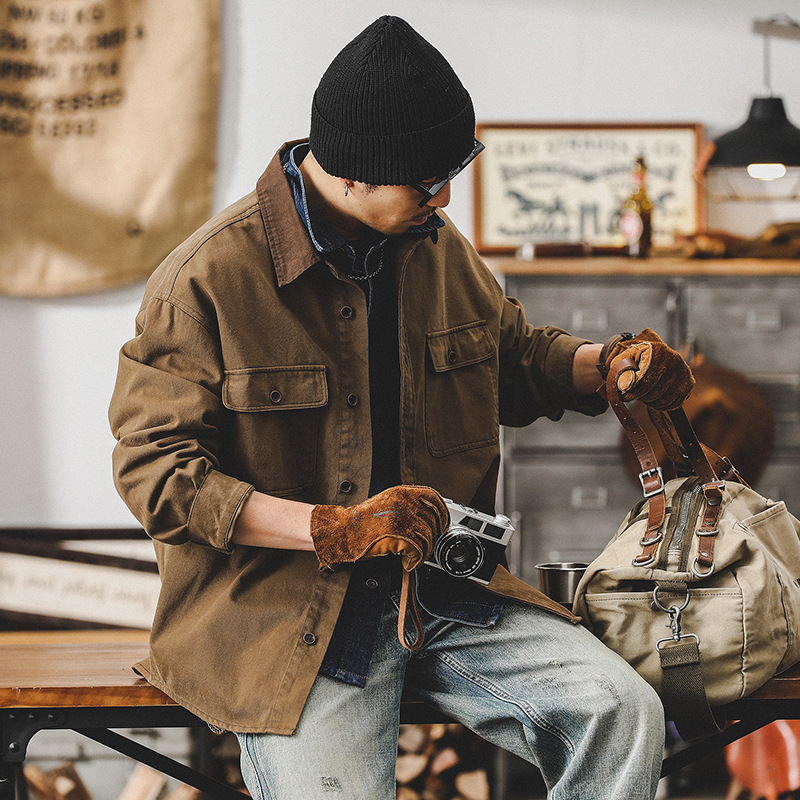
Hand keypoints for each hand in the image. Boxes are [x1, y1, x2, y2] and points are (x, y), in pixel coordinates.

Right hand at [310, 485, 449, 571]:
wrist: (343, 531)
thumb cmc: (362, 522)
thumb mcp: (387, 503)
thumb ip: (407, 506)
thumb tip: (428, 518)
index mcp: (402, 492)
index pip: (433, 498)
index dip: (442, 513)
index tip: (443, 524)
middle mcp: (403, 503)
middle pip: (432, 521)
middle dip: (432, 538)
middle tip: (426, 546)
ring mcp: (401, 518)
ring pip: (426, 538)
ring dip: (423, 552)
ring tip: (414, 556)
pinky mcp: (397, 535)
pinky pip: (417, 550)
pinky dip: (415, 560)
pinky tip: (408, 562)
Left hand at [599, 329, 694, 410]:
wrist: (652, 354)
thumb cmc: (635, 358)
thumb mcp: (624, 358)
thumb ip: (620, 369)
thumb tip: (623, 385)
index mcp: (658, 352)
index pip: (645, 381)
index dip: (633, 392)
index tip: (624, 396)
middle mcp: (674, 360)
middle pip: (655, 392)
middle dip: (641, 397)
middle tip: (634, 395)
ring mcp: (683, 372)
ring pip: (664, 400)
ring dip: (651, 402)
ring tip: (643, 395)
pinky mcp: (689, 383)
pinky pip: (674, 403)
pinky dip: (662, 405)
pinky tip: (654, 399)